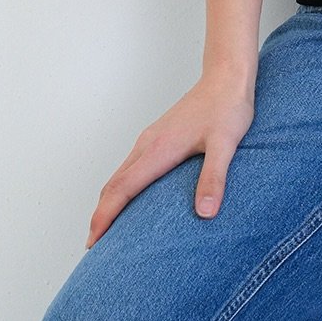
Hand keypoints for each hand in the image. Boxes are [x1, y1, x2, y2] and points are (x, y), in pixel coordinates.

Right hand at [84, 65, 256, 248]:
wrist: (226, 76)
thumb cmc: (227, 107)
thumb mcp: (226, 144)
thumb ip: (214, 177)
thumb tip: (205, 213)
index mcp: (159, 149)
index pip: (122, 189)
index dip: (105, 216)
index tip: (93, 240)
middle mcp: (148, 144)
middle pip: (113, 184)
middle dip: (101, 215)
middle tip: (94, 244)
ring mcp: (151, 139)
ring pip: (119, 174)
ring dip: (109, 201)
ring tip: (107, 228)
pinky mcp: (158, 137)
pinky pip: (130, 166)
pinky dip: (121, 187)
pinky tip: (131, 198)